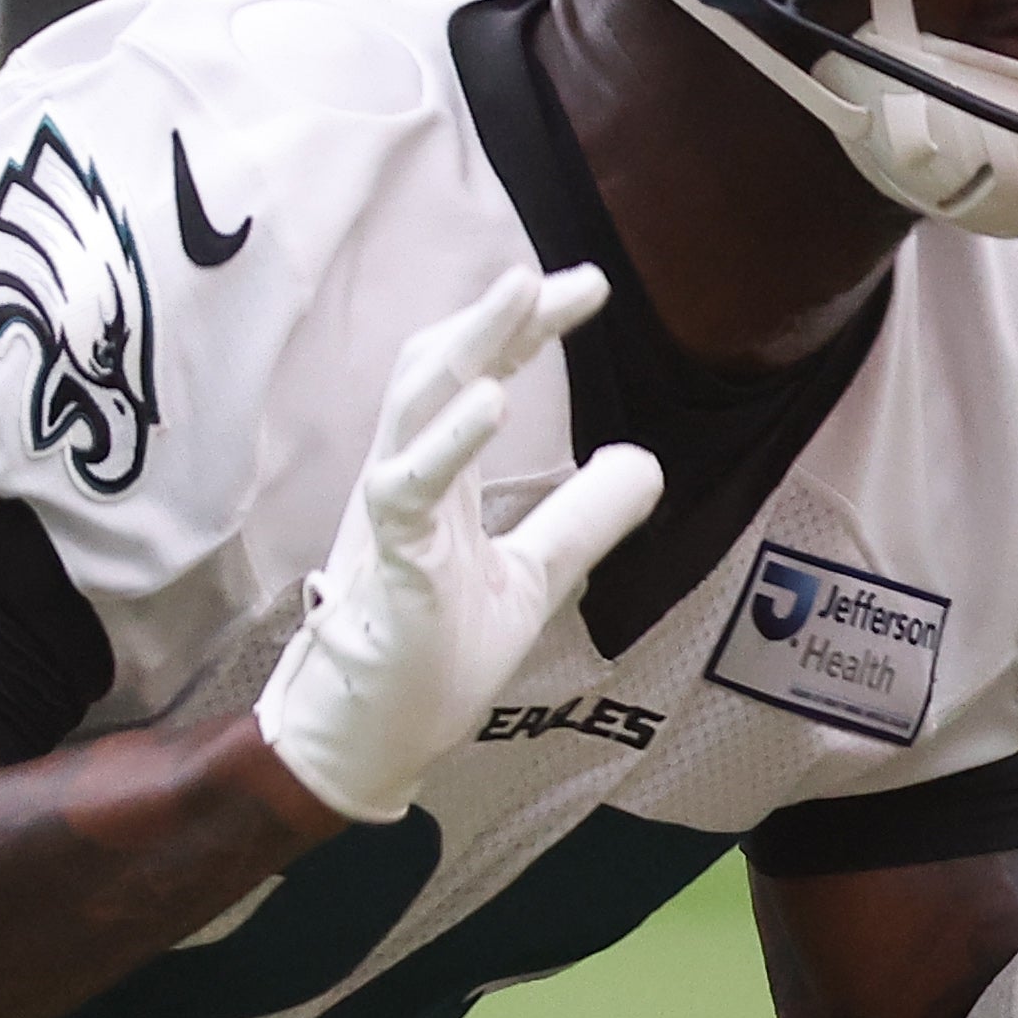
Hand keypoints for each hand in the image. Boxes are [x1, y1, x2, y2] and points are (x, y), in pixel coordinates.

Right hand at [253, 264, 664, 822]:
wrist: (373, 738)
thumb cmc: (431, 656)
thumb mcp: (534, 577)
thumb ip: (580, 518)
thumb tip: (645, 459)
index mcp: (437, 475)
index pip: (478, 374)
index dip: (526, 328)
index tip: (586, 289)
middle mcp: (407, 476)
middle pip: (441, 365)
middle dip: (501, 316)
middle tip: (573, 279)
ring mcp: (392, 512)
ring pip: (415, 401)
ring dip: (470, 343)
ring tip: (520, 292)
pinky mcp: (389, 558)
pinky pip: (409, 485)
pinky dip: (449, 439)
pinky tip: (493, 398)